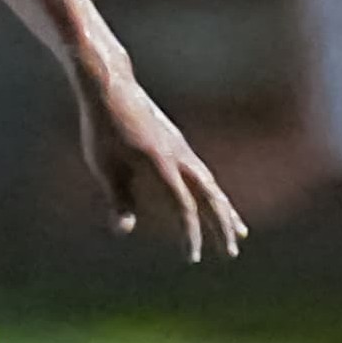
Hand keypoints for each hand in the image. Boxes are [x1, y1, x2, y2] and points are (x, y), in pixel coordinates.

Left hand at [73, 65, 246, 263]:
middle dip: (223, 226)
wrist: (110, 85)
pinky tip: (213, 202)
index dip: (190, 234)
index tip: (192, 257)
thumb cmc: (101, 127)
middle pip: (211, 196)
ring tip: (240, 231)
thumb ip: (118, 198)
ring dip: (225, 210)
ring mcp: (180, 147)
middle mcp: (179, 155)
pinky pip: (201, 173)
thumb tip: (124, 231)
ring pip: (211, 184)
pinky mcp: (176, 142)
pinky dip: (211, 191)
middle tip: (233, 252)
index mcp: (162, 163)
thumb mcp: (104, 165)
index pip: (184, 206)